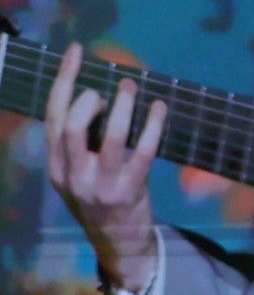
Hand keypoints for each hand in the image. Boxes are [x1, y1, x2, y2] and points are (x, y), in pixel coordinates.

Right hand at [45, 44, 165, 294]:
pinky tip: (159, 108)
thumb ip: (79, 142)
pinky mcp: (130, 190)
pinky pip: (144, 152)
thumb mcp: (77, 172)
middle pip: (70, 126)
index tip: (76, 51)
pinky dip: (153, 126)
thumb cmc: (100, 196)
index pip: (52, 116)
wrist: (118, 242)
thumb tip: (97, 97)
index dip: (63, 80)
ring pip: (110, 137)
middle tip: (106, 89)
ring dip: (121, 107)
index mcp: (57, 165)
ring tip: (131, 87)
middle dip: (86, 99)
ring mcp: (101, 183)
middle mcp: (72, 173)